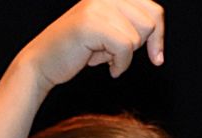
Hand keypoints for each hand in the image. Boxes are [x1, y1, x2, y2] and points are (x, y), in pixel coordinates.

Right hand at [19, 0, 164, 86]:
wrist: (43, 62)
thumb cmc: (77, 51)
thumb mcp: (109, 32)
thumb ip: (130, 25)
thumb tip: (158, 38)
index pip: (153, 10)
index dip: (158, 35)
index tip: (156, 57)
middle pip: (149, 23)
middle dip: (137, 45)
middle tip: (113, 53)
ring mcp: (97, 6)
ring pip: (137, 37)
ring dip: (123, 55)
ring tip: (101, 54)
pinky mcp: (91, 22)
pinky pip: (124, 48)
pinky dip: (119, 64)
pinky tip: (103, 66)